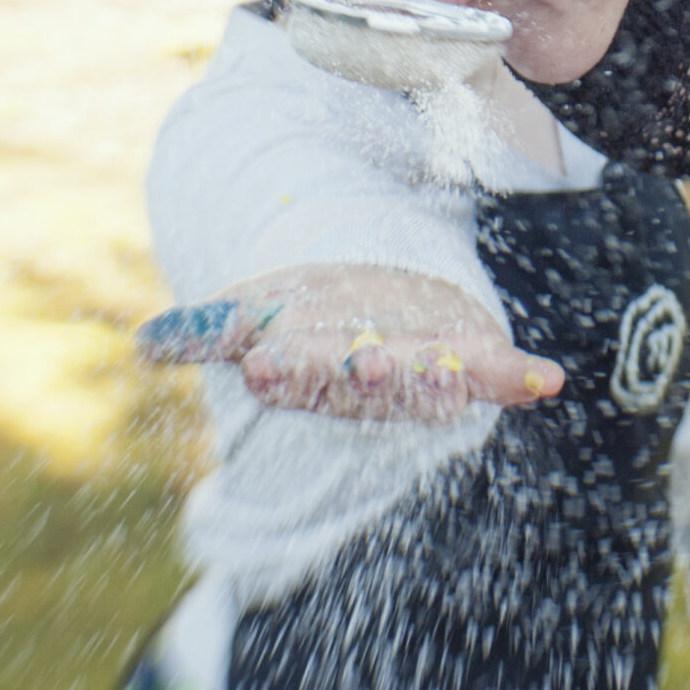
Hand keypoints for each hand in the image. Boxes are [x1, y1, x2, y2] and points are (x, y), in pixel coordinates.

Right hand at [136, 264, 562, 423]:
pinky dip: (521, 381)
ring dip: (437, 383)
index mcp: (313, 373)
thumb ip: (206, 330)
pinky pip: (498, 377)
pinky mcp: (472, 359)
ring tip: (442, 368)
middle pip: (366, 386)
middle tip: (364, 361)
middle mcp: (370, 382)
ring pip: (430, 388)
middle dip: (366, 376)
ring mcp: (424, 374)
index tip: (265, 363)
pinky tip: (546, 379)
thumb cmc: (304, 314)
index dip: (286, 372)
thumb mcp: (253, 310)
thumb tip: (143, 349)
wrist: (371, 301)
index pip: (296, 376)